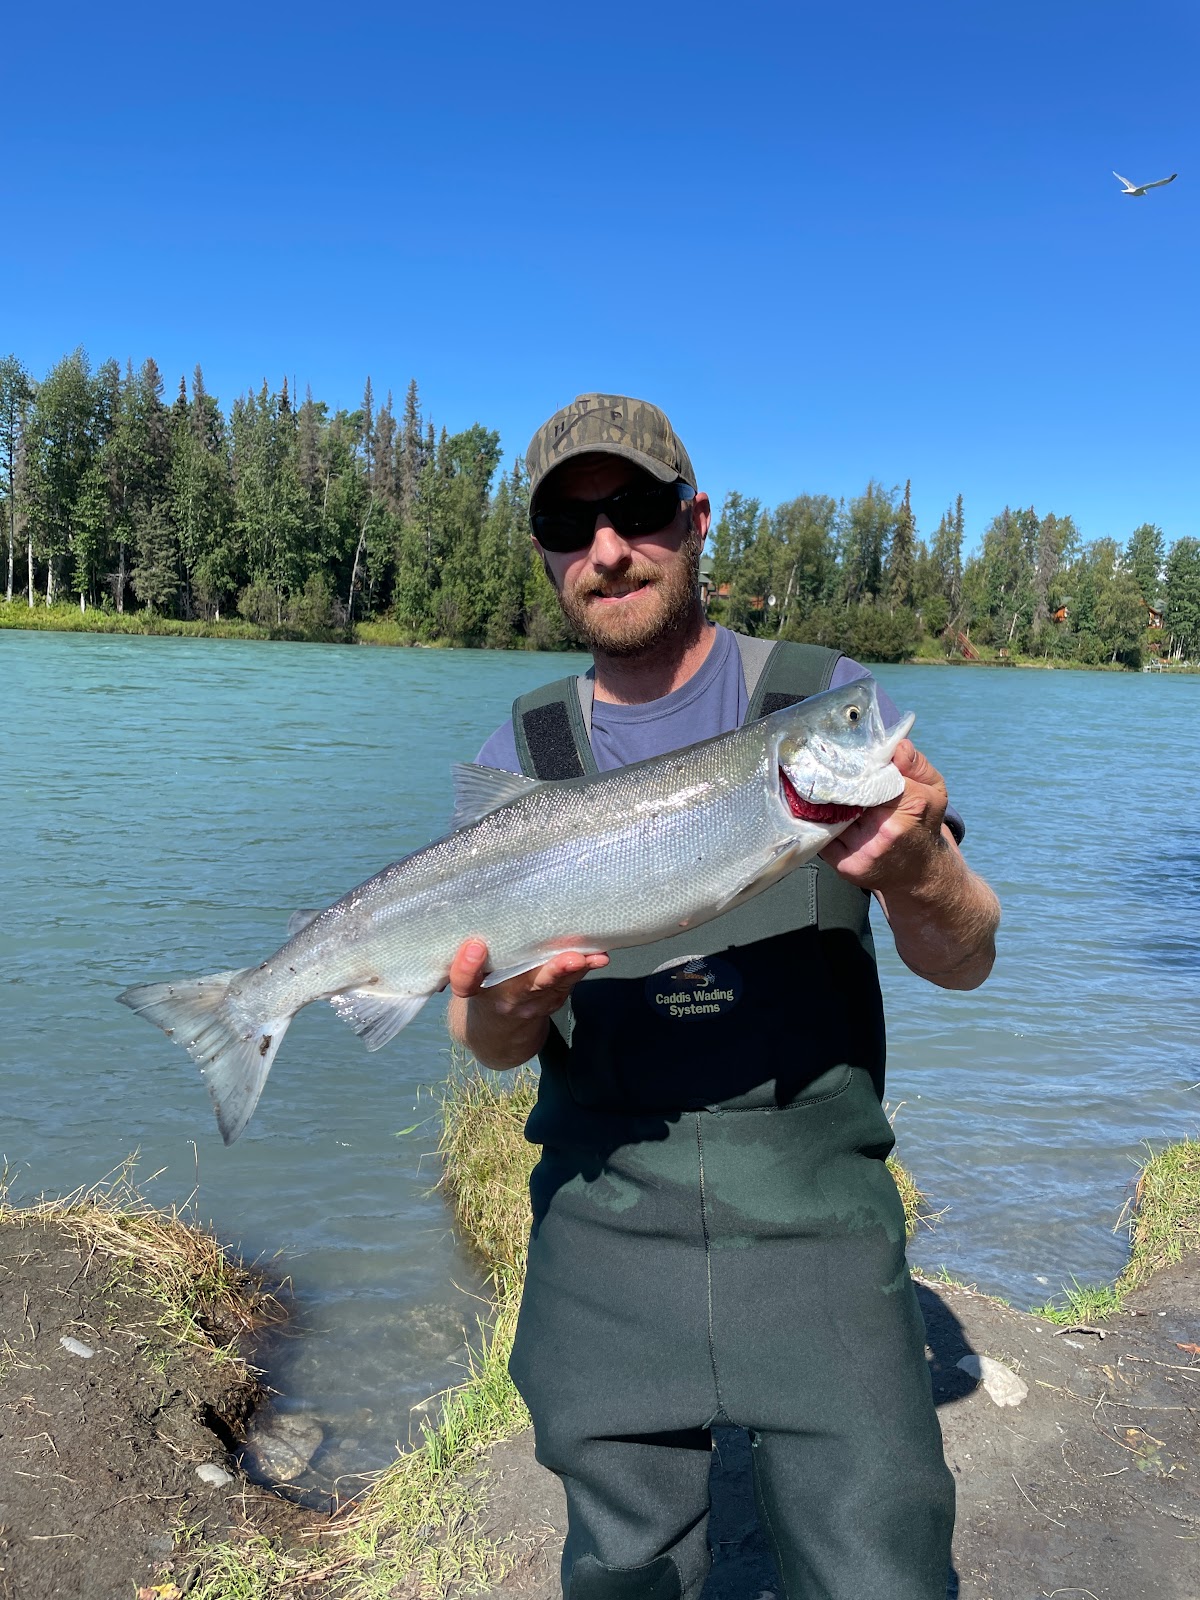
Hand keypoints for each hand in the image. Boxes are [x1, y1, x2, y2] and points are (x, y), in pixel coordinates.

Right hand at [447, 939, 608, 1069]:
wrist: (495, 1031)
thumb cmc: (480, 986)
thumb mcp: (469, 974)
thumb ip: (471, 958)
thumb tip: (476, 928)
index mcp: (474, 990)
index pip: (465, 982)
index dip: (466, 967)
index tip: (474, 946)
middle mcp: (503, 1000)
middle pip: (524, 988)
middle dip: (549, 972)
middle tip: (571, 960)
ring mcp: (531, 1005)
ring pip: (553, 987)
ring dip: (576, 971)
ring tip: (596, 957)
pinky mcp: (551, 1001)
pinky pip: (567, 985)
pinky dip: (583, 969)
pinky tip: (599, 958)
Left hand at [820, 739, 948, 893]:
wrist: (920, 872)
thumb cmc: (923, 824)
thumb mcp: (932, 789)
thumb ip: (916, 764)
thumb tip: (896, 747)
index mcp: (911, 805)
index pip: (871, 774)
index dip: (855, 766)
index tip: (844, 759)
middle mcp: (886, 831)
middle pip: (846, 794)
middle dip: (835, 783)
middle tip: (823, 769)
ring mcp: (864, 852)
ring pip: (829, 814)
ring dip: (823, 803)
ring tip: (820, 790)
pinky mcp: (846, 867)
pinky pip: (822, 836)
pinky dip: (820, 823)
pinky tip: (823, 815)